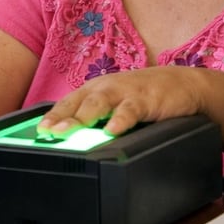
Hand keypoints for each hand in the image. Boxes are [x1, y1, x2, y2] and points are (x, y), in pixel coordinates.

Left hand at [37, 66, 203, 137]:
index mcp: (95, 89)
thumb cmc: (144, 94)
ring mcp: (125, 92)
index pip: (68, 103)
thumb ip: (95, 118)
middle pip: (79, 102)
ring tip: (69, 129)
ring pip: (100, 102)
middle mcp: (106, 88)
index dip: (53, 116)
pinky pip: (130, 110)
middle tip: (47, 132)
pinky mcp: (146, 99)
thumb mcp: (116, 103)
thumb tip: (70, 140)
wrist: (184, 83)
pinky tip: (112, 130)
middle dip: (62, 117)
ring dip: (83, 116)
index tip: (39, 132)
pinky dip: (120, 120)